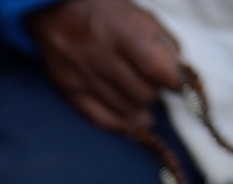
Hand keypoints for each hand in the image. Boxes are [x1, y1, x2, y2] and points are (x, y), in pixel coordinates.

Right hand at [30, 0, 182, 133]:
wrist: (54, 13)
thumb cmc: (103, 11)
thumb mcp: (137, 14)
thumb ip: (160, 40)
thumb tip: (178, 69)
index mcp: (121, 34)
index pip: (154, 68)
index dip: (172, 82)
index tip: (178, 85)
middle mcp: (100, 58)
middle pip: (140, 93)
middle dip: (154, 93)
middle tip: (156, 88)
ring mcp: (83, 78)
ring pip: (123, 108)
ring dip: (140, 108)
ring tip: (145, 104)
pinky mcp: (69, 92)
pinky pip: (98, 118)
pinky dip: (120, 124)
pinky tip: (134, 123)